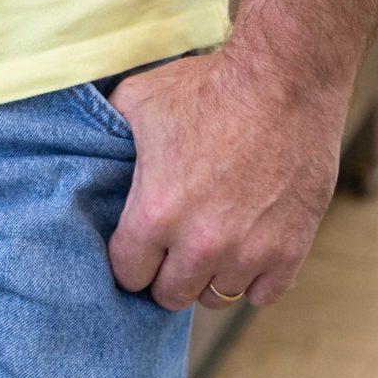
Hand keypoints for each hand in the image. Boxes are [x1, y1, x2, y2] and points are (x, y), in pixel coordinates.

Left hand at [105, 48, 346, 311]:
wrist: (284, 80)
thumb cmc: (208, 86)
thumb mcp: (139, 99)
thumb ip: (109, 130)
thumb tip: (88, 142)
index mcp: (155, 213)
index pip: (127, 273)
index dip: (129, 259)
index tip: (137, 244)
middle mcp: (199, 244)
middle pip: (170, 295)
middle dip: (166, 273)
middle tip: (172, 247)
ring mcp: (248, 253)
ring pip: (216, 297)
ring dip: (210, 275)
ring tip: (211, 242)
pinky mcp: (289, 252)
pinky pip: (262, 295)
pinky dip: (254, 277)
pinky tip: (247, 247)